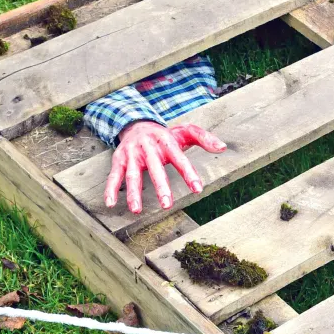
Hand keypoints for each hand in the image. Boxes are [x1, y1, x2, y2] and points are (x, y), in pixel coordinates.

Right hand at [105, 120, 226, 213]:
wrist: (136, 123)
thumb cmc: (165, 135)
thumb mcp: (185, 132)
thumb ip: (204, 138)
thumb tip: (222, 147)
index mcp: (166, 141)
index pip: (179, 159)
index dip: (188, 173)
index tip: (197, 189)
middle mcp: (148, 148)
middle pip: (154, 168)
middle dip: (160, 186)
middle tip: (166, 205)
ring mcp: (132, 154)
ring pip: (132, 175)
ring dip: (134, 192)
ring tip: (137, 210)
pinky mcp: (119, 160)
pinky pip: (114, 176)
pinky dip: (111, 189)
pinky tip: (111, 203)